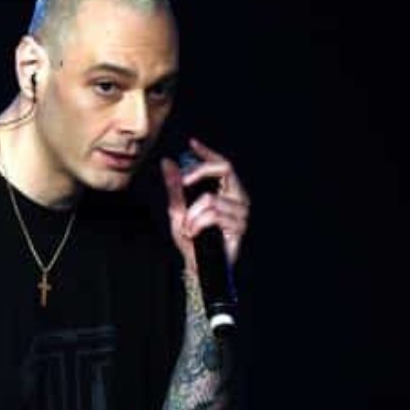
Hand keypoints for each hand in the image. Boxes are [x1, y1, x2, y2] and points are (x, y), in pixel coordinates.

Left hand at [160, 137, 250, 272]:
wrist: (198, 266)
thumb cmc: (191, 240)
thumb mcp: (177, 209)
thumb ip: (174, 186)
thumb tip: (168, 162)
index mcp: (225, 190)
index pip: (221, 164)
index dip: (207, 152)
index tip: (192, 143)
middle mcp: (237, 197)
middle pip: (224, 169)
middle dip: (198, 172)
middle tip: (183, 181)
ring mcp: (241, 211)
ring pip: (211, 198)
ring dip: (192, 214)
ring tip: (188, 227)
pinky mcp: (239, 226)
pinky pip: (213, 215)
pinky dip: (197, 223)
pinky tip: (194, 232)